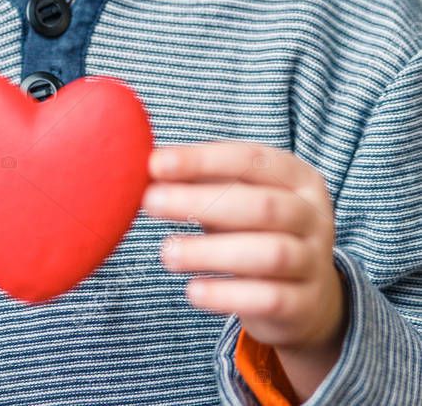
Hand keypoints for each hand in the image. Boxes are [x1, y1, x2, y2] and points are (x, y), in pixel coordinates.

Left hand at [142, 140, 347, 354]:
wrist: (308, 300)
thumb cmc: (258, 233)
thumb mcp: (239, 200)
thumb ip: (205, 182)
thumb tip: (153, 165)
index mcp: (298, 178)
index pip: (251, 160)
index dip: (202, 160)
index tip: (155, 163)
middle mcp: (313, 216)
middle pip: (262, 205)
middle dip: (201, 201)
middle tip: (150, 202)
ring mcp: (314, 262)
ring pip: (269, 253)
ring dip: (211, 252)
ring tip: (167, 252)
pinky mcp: (305, 305)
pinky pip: (269, 299)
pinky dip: (227, 295)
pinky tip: (193, 290)